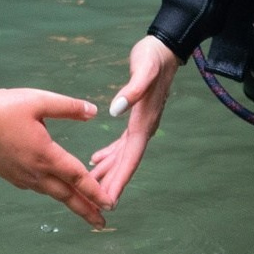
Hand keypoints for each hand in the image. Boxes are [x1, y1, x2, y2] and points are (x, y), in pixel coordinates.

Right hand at [0, 88, 108, 227]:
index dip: (96, 191)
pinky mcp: (12, 176)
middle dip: (86, 209)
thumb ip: (68, 107)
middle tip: (102, 222)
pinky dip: (52, 192)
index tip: (110, 204)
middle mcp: (36, 172)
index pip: (78, 178)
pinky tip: (55, 190)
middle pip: (67, 196)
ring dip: (71, 203)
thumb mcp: (39, 101)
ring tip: (84, 210)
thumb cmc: (4, 109)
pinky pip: (38, 188)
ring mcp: (23, 177)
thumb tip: (93, 111)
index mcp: (46, 155)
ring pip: (52, 194)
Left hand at [88, 36, 179, 206]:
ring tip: (90, 187)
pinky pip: (121, 143)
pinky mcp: (134, 116)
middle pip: (126, 162)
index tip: (109, 199)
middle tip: (95, 204)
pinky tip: (96, 160)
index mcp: (144, 122)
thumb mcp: (143, 70)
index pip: (131, 157)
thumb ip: (132, 90)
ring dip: (109, 171)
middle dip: (112, 183)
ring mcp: (140, 123)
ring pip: (123, 155)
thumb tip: (115, 110)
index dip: (120, 179)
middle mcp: (144, 127)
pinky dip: (109, 154)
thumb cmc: (152, 58)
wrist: (163, 49)